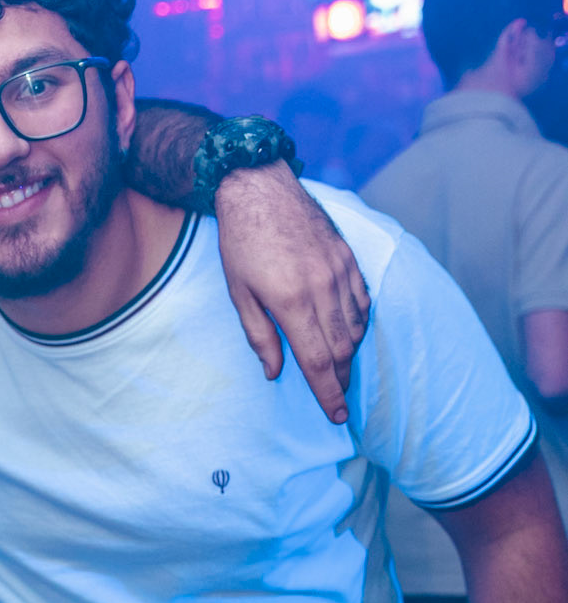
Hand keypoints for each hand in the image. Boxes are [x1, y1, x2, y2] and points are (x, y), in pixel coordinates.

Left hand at [215, 161, 370, 425]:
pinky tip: (350, 335)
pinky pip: (363, 300)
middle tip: (338, 401)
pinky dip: (359, 324)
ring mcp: (339, 271)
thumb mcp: (239, 294)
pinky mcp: (348, 257)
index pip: (318, 361)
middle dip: (341, 380)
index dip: (328, 393)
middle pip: (341, 349)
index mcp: (291, 302)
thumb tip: (275, 372)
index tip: (336, 415)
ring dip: (349, 355)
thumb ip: (260, 336)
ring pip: (355, 327)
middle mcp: (322, 288)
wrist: (260, 187)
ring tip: (340, 371)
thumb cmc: (242, 243)